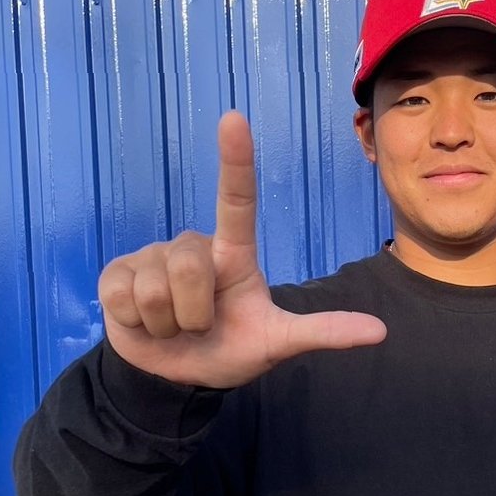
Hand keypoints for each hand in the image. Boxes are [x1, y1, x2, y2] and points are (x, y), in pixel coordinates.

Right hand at [98, 110, 386, 387]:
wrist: (177, 376)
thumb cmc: (230, 349)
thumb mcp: (276, 342)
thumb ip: (323, 333)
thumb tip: (379, 331)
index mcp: (232, 253)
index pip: (237, 201)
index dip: (235, 161)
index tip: (234, 118)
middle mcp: (192, 245)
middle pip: (190, 269)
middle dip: (195, 314)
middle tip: (198, 326)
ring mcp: (151, 256)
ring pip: (156, 289)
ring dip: (167, 323)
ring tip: (173, 326)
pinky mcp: (115, 274)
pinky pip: (124, 297)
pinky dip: (138, 324)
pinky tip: (144, 323)